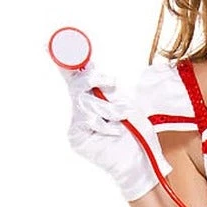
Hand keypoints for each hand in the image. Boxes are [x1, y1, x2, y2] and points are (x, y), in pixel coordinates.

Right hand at [62, 62, 172, 201]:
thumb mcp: (127, 105)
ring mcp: (77, 122)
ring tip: (122, 117)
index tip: (65, 45)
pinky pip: (87, 121)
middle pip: (76, 84)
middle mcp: (82, 107)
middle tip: (111, 83)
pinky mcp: (76, 136)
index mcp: (94, 96)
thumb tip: (99, 72)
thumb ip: (110, 90)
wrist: (141, 161)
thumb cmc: (137, 134)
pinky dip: (104, 125)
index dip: (67, 58)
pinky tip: (113, 133)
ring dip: (108, 108)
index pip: (75, 74)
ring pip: (85, 103)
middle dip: (93, 80)